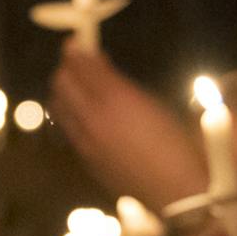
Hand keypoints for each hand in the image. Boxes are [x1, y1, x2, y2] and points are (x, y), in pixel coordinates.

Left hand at [51, 44, 208, 209]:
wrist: (177, 194)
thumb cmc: (177, 144)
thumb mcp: (152, 103)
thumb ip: (117, 81)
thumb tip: (96, 62)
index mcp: (115, 99)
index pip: (80, 64)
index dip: (76, 49)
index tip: (78, 41)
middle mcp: (93, 119)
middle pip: (62, 83)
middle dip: (68, 68)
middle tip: (80, 63)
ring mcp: (86, 142)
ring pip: (59, 106)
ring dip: (66, 91)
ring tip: (82, 88)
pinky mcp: (86, 160)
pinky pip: (68, 128)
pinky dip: (71, 114)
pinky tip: (89, 115)